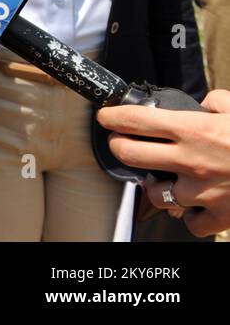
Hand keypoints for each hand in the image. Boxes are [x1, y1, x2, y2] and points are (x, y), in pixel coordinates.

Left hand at [97, 89, 229, 237]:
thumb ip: (216, 102)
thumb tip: (206, 103)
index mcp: (192, 129)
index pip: (134, 121)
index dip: (112, 117)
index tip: (105, 117)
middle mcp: (190, 160)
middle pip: (129, 155)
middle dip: (119, 147)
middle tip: (122, 143)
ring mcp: (202, 190)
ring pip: (156, 192)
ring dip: (155, 184)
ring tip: (163, 177)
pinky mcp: (219, 215)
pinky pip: (190, 222)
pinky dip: (189, 215)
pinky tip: (194, 204)